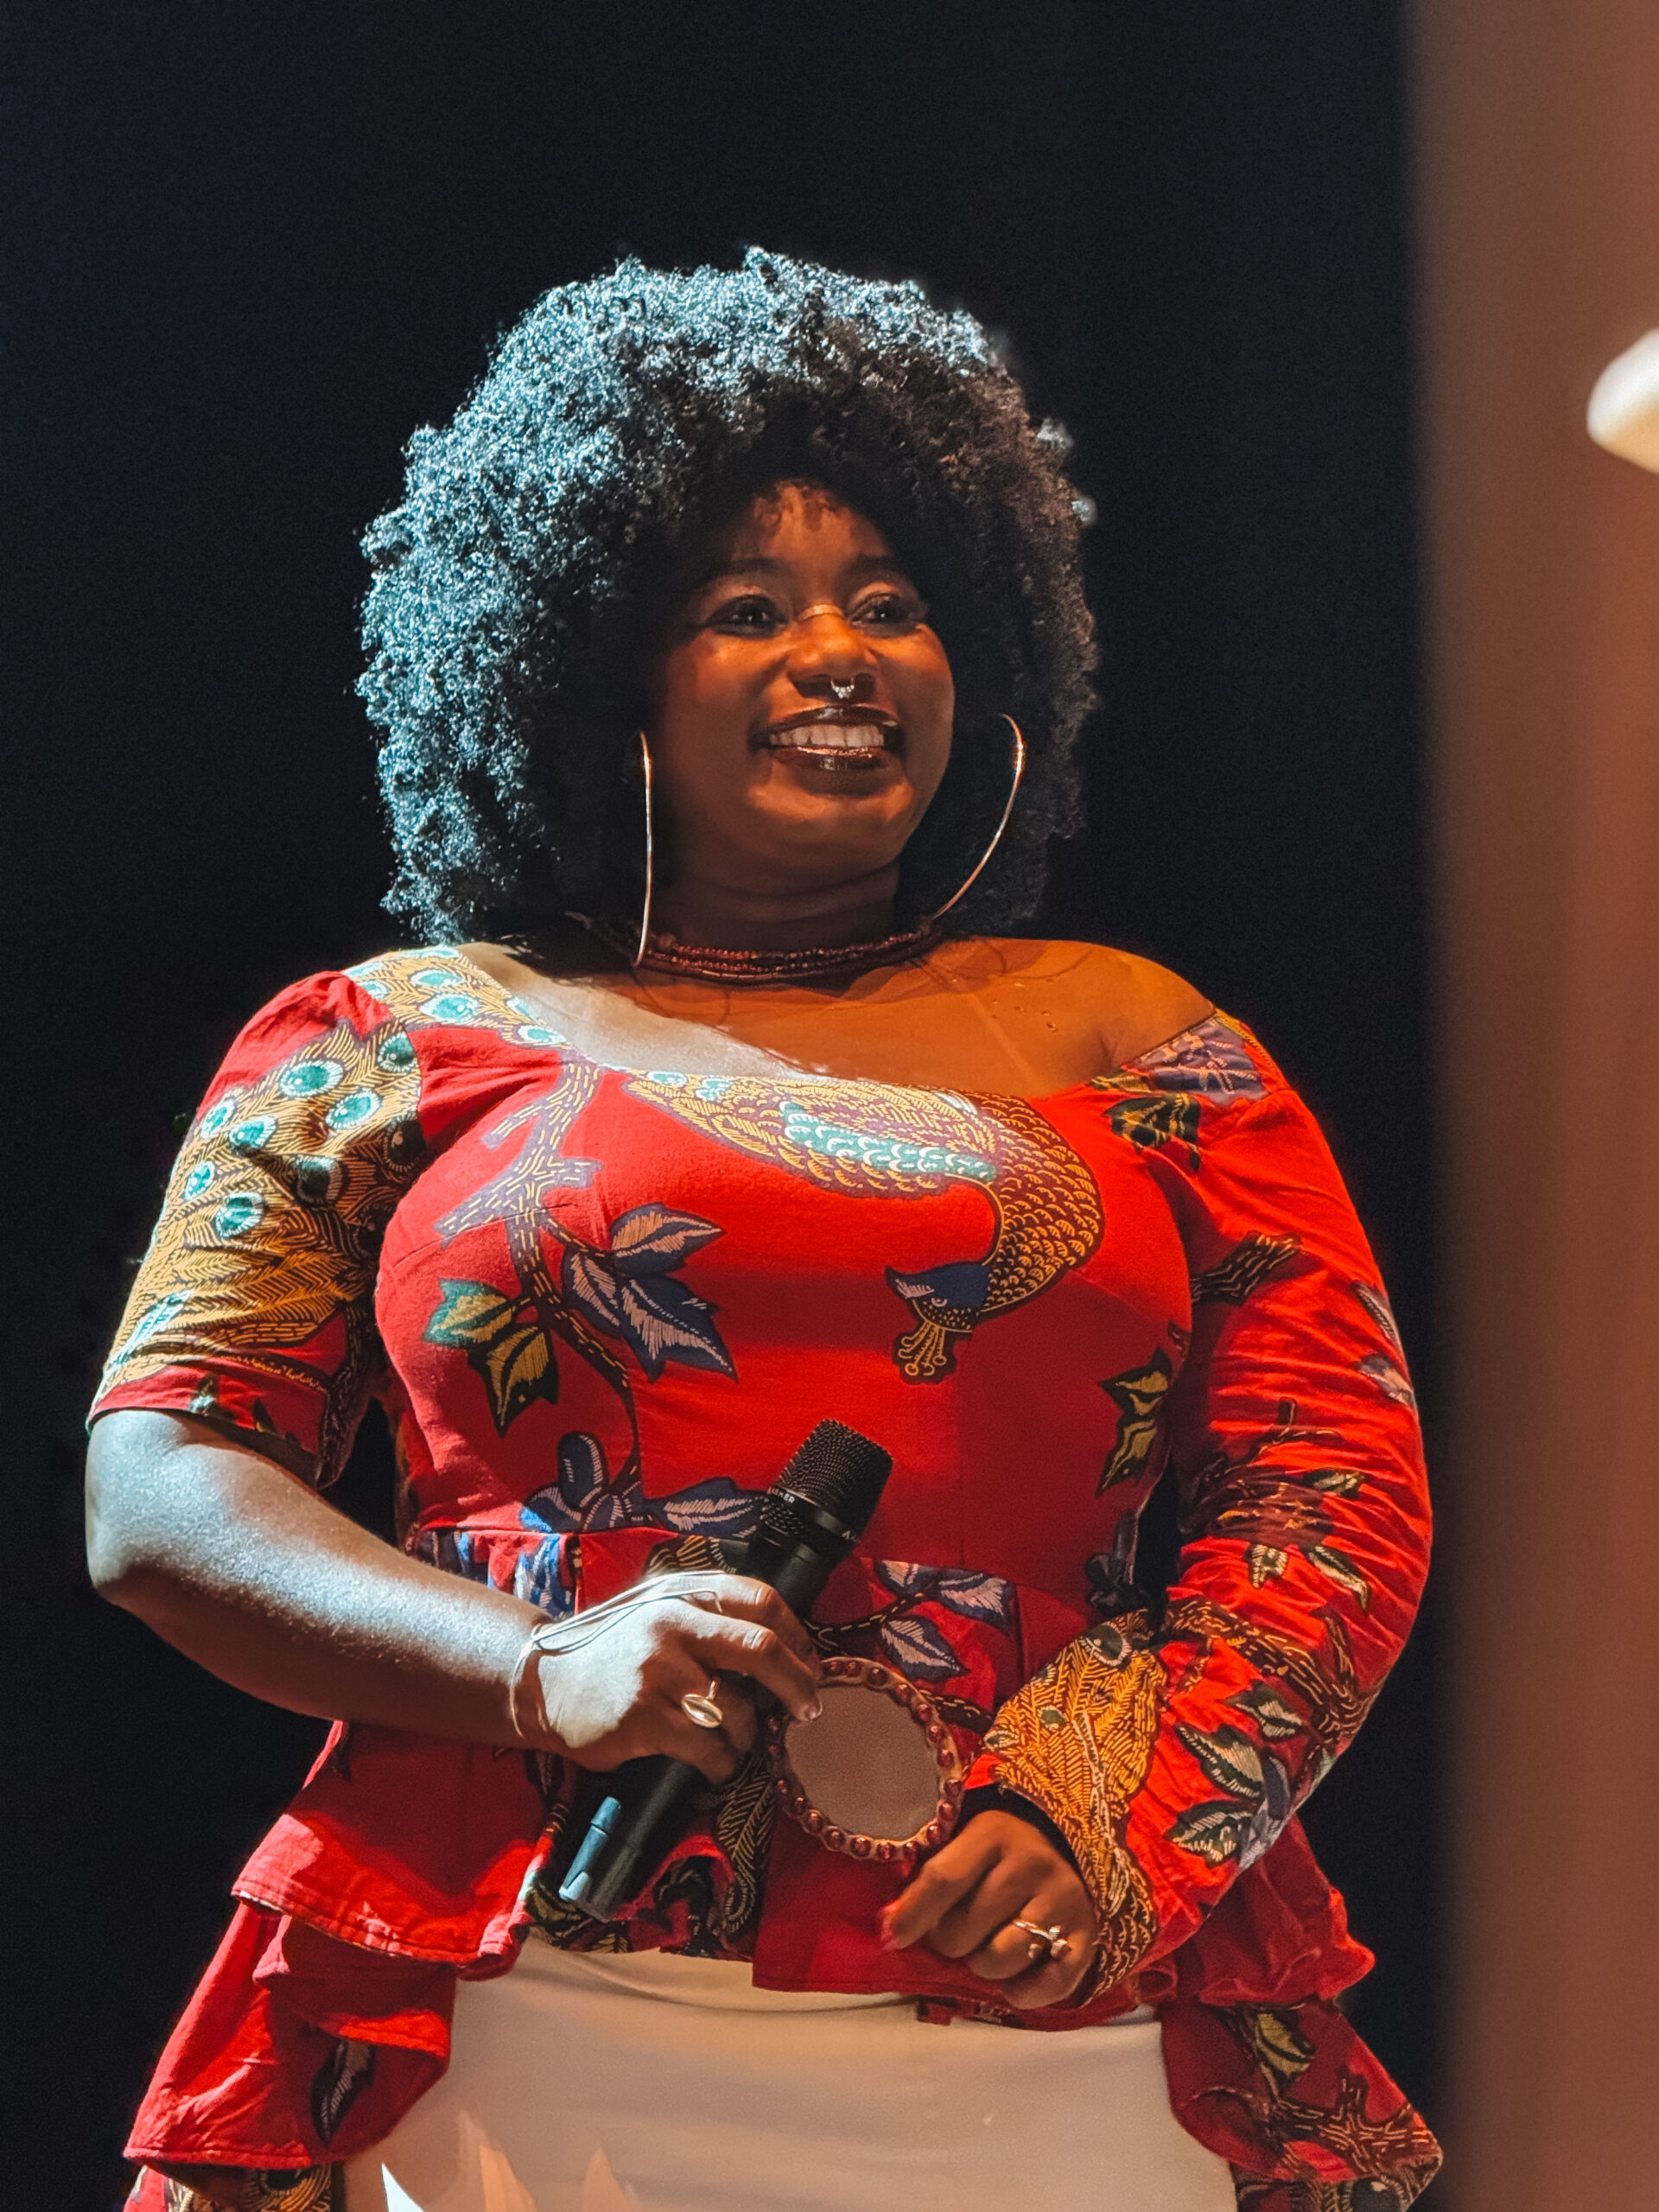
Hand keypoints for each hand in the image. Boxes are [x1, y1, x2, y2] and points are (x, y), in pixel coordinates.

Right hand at [527, 1570, 821, 1782]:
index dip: (796, 1635)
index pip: (760, 1599)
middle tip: (809, 1708)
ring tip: (735, 1742)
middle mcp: (671, 1622)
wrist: (543, 1685)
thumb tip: (783, 1645)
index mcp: (681, 1591)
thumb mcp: (656, 1610)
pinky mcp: (644, 1718)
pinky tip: (712, 1763)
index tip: (811, 1665)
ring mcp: (657, 1670)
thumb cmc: (612, 1651)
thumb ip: (707, 1615)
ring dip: (747, 1735)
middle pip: (760, 1647)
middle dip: (796, 1684)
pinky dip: (721, 1763)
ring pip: (736, 1708)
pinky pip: (708, 1748)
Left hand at [880, 1809, 1097, 2008]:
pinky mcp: (1087, 1936)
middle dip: (948, 1941)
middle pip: (965, 1930)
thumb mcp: (967, 1839)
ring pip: (1000, 1959)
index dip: (911, 1914)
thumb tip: (888, 1925)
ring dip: (983, 1965)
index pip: (943, 1879)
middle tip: (954, 1933)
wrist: (1075, 1845)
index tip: (891, 1937)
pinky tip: (1014, 1978)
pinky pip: (1049, 1984)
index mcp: (994, 1833)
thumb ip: (931, 1875)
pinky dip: (1024, 1991)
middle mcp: (1031, 1864)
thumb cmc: (1004, 1848)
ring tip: (986, 1946)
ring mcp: (1063, 1901)